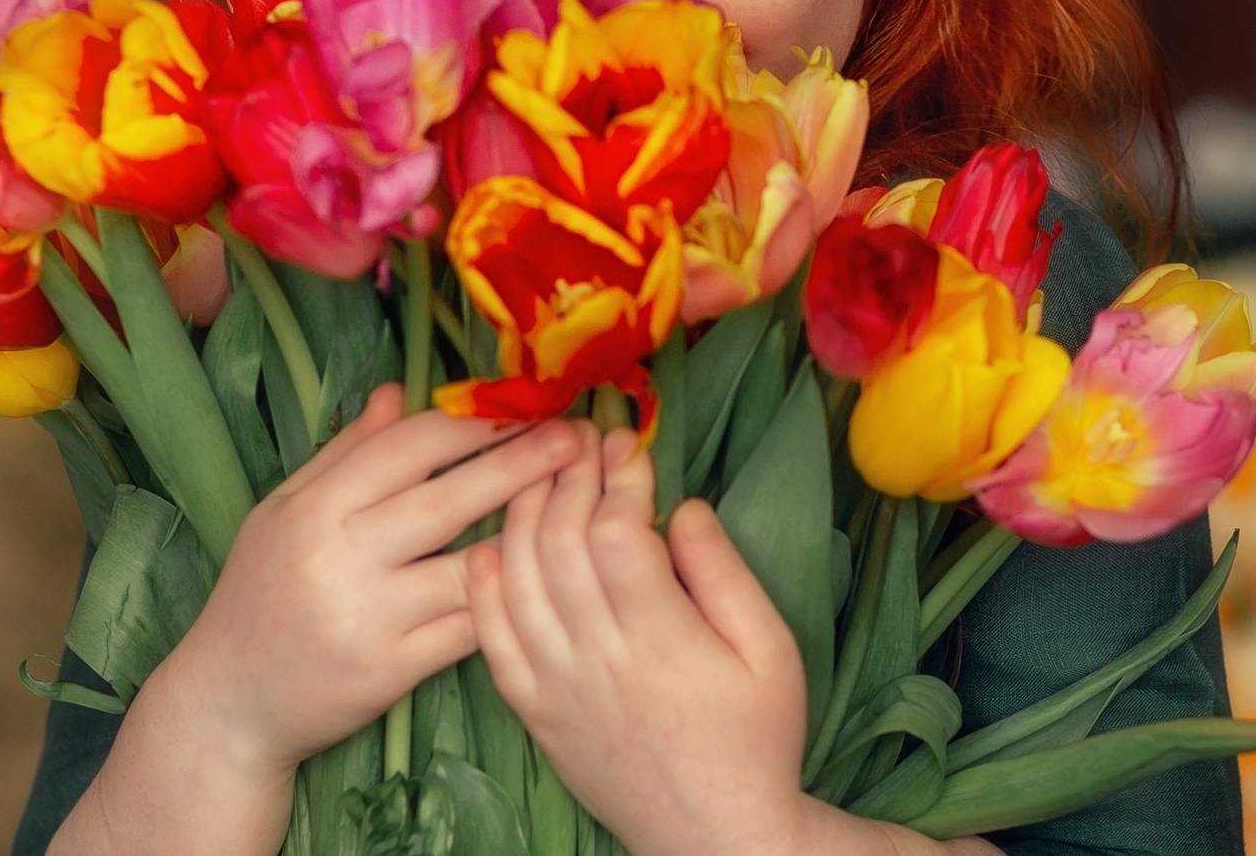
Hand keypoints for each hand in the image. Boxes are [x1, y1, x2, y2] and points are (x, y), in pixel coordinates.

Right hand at [56, 386, 579, 854]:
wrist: (230, 703)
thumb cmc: (261, 595)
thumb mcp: (284, 512)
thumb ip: (344, 453)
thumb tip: (398, 392)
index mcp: (315, 508)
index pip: (408, 448)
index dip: (473, 423)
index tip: (523, 404)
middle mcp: (340, 557)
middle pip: (448, 499)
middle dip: (520, 463)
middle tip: (575, 437)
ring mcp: (368, 617)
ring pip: (467, 565)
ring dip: (527, 533)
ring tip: (576, 504)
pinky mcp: (390, 671)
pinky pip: (466, 628)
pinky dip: (503, 598)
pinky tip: (542, 575)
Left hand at [465, 423, 810, 854]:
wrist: (714, 834)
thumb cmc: (756, 736)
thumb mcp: (771, 652)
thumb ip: (724, 575)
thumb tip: (682, 507)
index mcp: (661, 640)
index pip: (615, 534)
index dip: (616, 479)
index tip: (627, 443)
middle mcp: (596, 660)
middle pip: (559, 544)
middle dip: (566, 476)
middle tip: (579, 438)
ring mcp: (555, 687)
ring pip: (517, 580)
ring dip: (523, 514)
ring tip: (539, 470)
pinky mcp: (533, 711)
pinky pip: (491, 639)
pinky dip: (483, 586)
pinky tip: (490, 543)